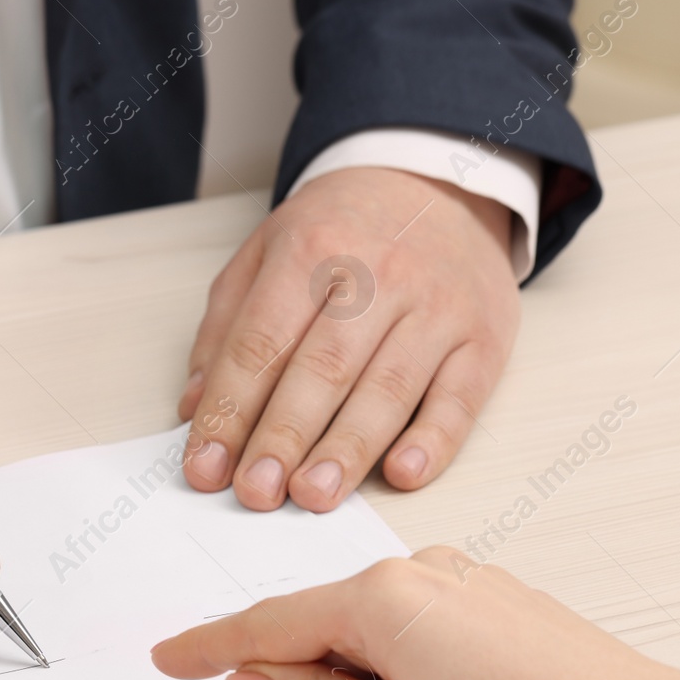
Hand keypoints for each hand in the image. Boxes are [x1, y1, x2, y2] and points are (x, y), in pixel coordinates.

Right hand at [151, 551, 679, 679]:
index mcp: (383, 596)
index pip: (270, 622)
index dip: (215, 648)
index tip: (170, 657)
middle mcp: (420, 570)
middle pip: (325, 629)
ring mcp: (462, 581)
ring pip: (375, 636)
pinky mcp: (494, 601)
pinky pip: (420, 632)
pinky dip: (407, 675)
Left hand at [178, 168, 519, 510]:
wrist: (440, 184)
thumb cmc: (344, 229)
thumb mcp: (268, 250)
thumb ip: (226, 326)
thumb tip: (196, 408)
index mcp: (312, 248)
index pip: (262, 343)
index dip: (231, 410)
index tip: (206, 466)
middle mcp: (379, 275)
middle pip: (324, 369)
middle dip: (284, 437)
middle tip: (255, 491)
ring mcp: (437, 307)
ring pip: (389, 389)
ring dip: (348, 450)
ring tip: (312, 495)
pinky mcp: (484, 338)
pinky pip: (460, 397)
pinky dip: (434, 441)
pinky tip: (402, 474)